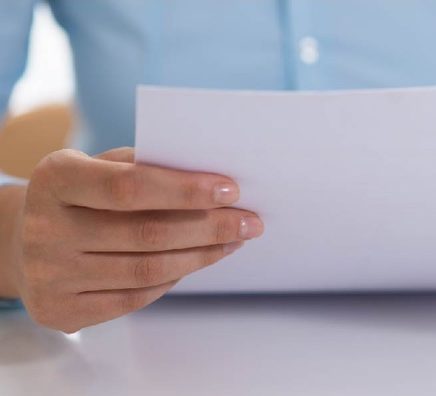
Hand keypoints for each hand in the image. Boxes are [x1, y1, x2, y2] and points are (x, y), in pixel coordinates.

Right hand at [13, 147, 262, 332]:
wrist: (25, 241)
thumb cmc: (77, 196)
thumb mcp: (98, 167)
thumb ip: (145, 170)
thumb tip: (209, 183)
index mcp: (56, 179)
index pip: (130, 186)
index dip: (185, 190)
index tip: (231, 190)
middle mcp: (46, 228)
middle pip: (146, 233)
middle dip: (209, 227)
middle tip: (249, 222)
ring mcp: (50, 275)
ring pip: (147, 270)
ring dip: (201, 255)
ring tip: (232, 242)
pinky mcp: (60, 310)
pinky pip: (135, 296)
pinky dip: (174, 279)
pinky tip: (197, 261)